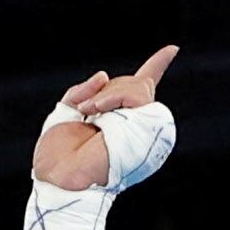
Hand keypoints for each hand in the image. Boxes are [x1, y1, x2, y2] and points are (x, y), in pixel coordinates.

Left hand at [32, 48, 175, 187]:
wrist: (60, 180)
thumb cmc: (58, 157)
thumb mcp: (63, 115)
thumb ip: (81, 91)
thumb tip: (104, 75)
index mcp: (116, 118)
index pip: (139, 87)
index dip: (157, 66)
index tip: (172, 49)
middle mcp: (134, 121)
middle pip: (131, 82)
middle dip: (103, 91)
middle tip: (83, 111)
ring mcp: (143, 125)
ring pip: (135, 85)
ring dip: (105, 94)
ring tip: (87, 112)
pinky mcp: (148, 128)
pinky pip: (137, 94)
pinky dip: (113, 96)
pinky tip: (96, 110)